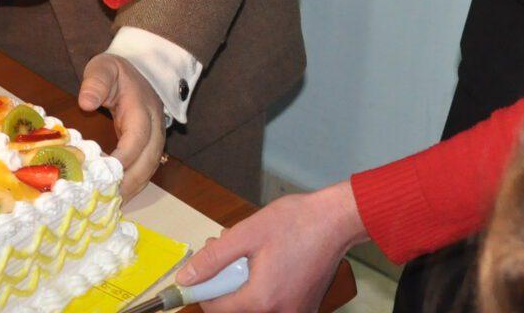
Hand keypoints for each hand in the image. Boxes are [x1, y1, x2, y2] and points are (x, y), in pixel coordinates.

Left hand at [79, 53, 167, 199]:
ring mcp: (155, 138)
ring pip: (149, 169)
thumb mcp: (104, 67)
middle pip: (148, 160)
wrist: (141, 69)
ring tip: (109, 204)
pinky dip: (134, 185)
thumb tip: (86, 103)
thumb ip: (95, 81)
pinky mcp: (150, 147)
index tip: (105, 173)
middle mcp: (154, 126)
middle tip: (105, 198)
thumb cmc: (117, 72)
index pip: (138, 138)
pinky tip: (117, 197)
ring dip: (132, 188)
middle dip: (129, 182)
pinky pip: (146, 170)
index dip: (124, 157)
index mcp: (142, 108)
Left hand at [177, 181, 365, 312]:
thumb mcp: (246, 233)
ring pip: (254, 305)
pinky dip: (263, 287)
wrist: (336, 220)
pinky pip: (273, 303)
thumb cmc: (296, 222)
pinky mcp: (304, 307)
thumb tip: (186, 277)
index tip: (203, 269)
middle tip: (228, 251)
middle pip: (235, 308)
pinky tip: (268, 262)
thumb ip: (213, 258)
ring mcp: (295, 312)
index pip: (216, 308)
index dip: (204, 288)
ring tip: (249, 254)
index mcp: (262, 300)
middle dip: (225, 282)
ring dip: (243, 283)